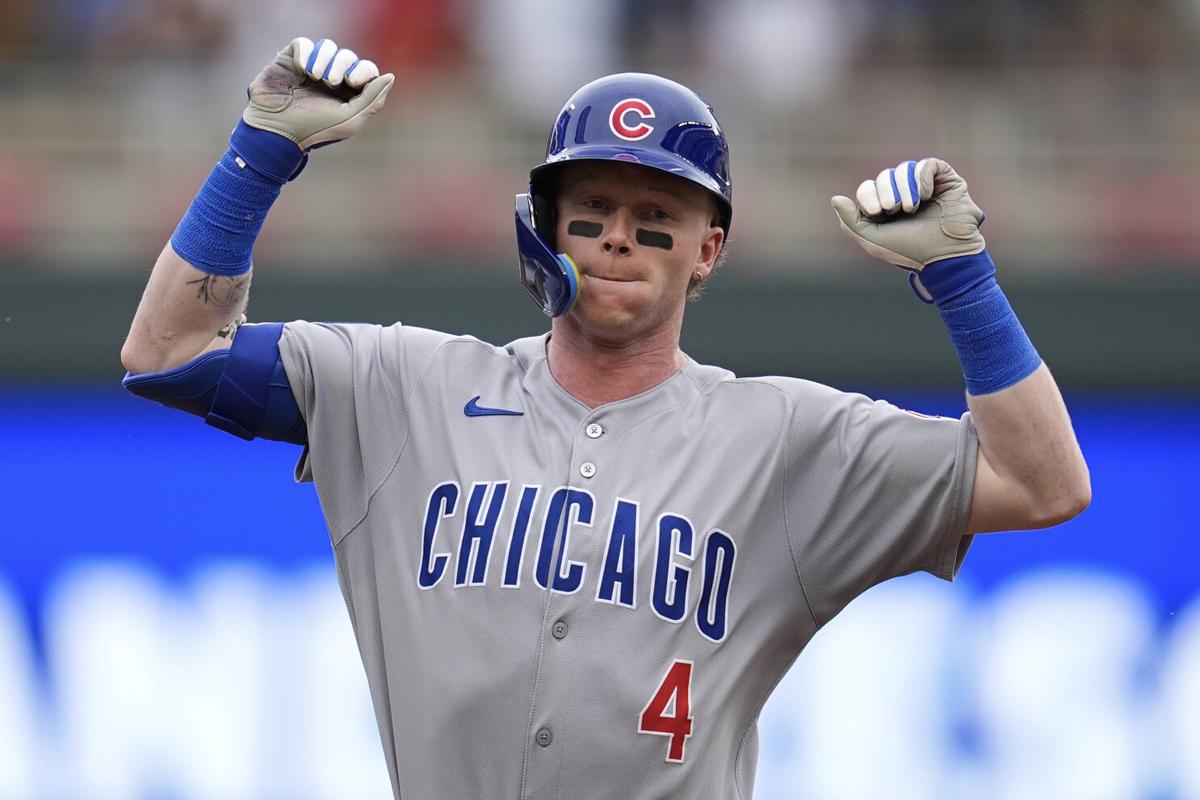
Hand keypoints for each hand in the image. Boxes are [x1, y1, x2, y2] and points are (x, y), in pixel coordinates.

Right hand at [243, 37, 394, 150]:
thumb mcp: (350, 120)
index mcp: (349, 93)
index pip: (366, 69)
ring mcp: (310, 68)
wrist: (277, 130)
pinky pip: (303, 43)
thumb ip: (373, 99)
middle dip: (342, 65)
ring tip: (315, 77)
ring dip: (324, 59)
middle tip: (331, 82)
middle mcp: (331, 78)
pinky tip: (302, 70)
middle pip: (347, 56)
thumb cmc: (315, 129)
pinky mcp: (290, 60)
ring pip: (327, 46)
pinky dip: (306, 53)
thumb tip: (390, 76)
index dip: (364, 70)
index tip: (353, 81)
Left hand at [830, 158, 984, 270]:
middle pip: (883, 177)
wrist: (945, 255)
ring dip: (904, 188)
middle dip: (886, 193)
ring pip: (903, 169)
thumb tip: (835, 199)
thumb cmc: (909, 250)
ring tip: (912, 208)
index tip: (878, 213)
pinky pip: (927, 164)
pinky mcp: (945, 179)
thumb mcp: (873, 240)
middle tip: (896, 210)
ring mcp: (924, 185)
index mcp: (884, 208)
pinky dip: (922, 178)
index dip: (868, 196)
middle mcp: (903, 194)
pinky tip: (926, 195)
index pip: (867, 188)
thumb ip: (850, 221)